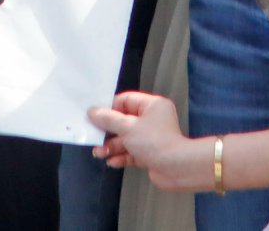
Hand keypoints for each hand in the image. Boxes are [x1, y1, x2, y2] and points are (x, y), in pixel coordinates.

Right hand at [89, 93, 205, 189]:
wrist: (176, 168)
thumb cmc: (154, 142)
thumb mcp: (127, 127)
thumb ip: (108, 119)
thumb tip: (92, 111)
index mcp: (152, 105)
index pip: (126, 101)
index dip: (109, 108)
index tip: (94, 116)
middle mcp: (152, 120)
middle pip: (124, 121)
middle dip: (108, 132)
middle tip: (94, 137)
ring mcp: (151, 138)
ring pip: (126, 139)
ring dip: (112, 146)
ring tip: (100, 153)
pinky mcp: (150, 154)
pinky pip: (131, 152)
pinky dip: (121, 156)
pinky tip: (112, 162)